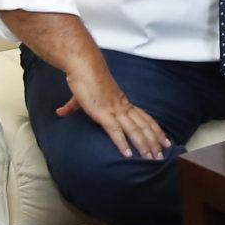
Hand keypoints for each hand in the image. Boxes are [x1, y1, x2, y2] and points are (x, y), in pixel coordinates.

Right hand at [56, 70, 170, 159]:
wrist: (83, 66)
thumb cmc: (84, 78)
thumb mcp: (80, 97)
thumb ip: (72, 107)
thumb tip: (60, 112)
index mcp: (122, 102)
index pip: (145, 118)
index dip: (155, 130)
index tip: (165, 140)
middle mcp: (123, 107)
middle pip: (144, 126)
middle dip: (154, 141)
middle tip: (162, 155)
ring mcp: (115, 110)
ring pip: (135, 130)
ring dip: (144, 145)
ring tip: (150, 158)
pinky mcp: (103, 113)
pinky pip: (116, 131)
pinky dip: (123, 143)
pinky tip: (128, 155)